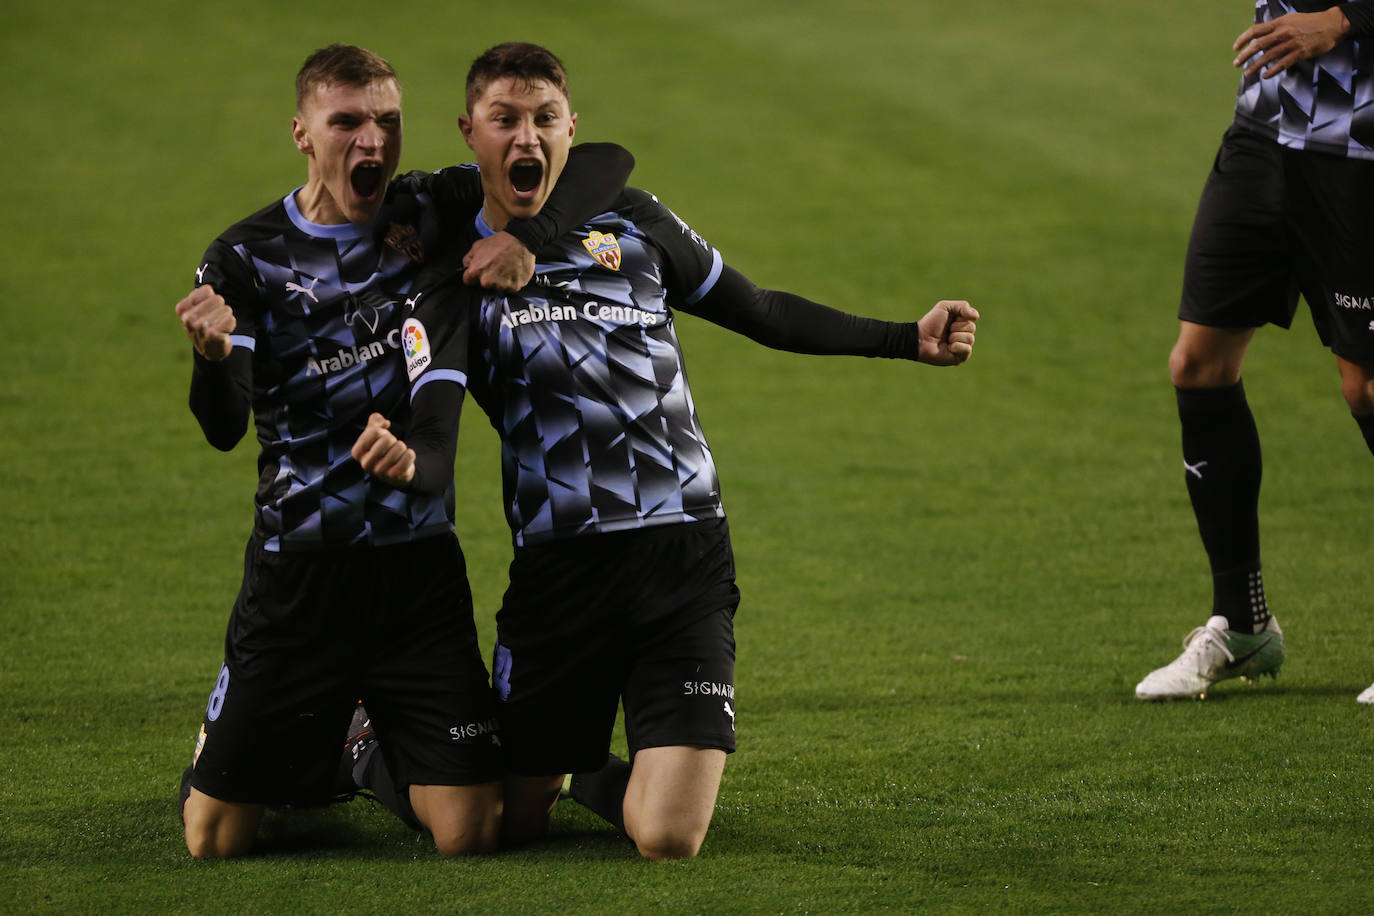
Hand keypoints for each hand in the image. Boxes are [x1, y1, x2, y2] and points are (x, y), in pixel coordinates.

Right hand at [175, 285, 235, 360]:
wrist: (210, 349)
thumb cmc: (205, 323)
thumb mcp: (197, 308)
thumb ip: (201, 295)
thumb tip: (209, 288)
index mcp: (182, 309)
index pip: (208, 290)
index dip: (212, 298)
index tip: (207, 309)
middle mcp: (188, 317)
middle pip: (219, 299)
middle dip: (221, 308)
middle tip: (215, 319)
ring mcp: (199, 327)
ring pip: (226, 309)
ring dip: (226, 317)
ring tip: (218, 326)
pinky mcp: (212, 334)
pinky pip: (231, 320)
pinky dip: (231, 324)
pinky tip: (223, 332)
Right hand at [350, 412, 415, 485]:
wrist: (392, 470)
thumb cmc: (381, 448)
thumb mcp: (374, 432)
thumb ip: (375, 420)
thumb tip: (384, 423)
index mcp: (357, 452)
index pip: (374, 432)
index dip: (381, 431)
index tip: (380, 438)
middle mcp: (366, 464)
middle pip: (387, 439)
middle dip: (392, 439)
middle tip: (390, 447)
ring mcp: (380, 471)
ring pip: (400, 447)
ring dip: (402, 447)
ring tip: (396, 454)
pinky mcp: (395, 476)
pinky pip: (409, 456)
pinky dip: (410, 454)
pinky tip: (404, 458)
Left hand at [462, 231, 535, 289]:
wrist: (521, 241)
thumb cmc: (500, 242)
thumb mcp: (477, 245)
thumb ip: (468, 258)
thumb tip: (467, 266)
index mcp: (476, 272)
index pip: (467, 281)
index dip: (472, 276)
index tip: (478, 272)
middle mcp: (487, 282)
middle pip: (483, 286)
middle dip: (487, 278)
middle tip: (495, 267)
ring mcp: (501, 286)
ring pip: (497, 287)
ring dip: (500, 281)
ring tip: (505, 268)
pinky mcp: (514, 287)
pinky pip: (510, 287)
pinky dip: (511, 281)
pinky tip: (513, 271)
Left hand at [916, 300, 978, 365]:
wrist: (920, 338)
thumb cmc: (930, 323)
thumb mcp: (945, 307)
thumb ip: (962, 306)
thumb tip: (976, 316)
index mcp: (962, 322)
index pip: (972, 317)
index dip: (960, 317)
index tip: (950, 318)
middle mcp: (964, 334)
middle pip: (972, 328)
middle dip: (956, 327)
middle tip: (946, 330)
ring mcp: (963, 346)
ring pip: (970, 338)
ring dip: (955, 337)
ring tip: (946, 339)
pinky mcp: (960, 357)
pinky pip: (967, 349)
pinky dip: (957, 346)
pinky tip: (949, 347)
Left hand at [1232, 9, 1348, 78]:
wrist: (1333, 24)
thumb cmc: (1310, 22)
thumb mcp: (1291, 20)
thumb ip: (1276, 28)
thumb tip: (1261, 38)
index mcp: (1279, 23)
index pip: (1255, 30)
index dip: (1243, 39)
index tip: (1235, 48)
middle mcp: (1283, 32)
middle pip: (1258, 45)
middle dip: (1244, 55)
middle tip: (1236, 64)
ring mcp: (1292, 43)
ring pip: (1268, 56)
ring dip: (1255, 66)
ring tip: (1247, 73)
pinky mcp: (1300, 52)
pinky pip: (1282, 63)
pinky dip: (1272, 70)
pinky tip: (1265, 76)